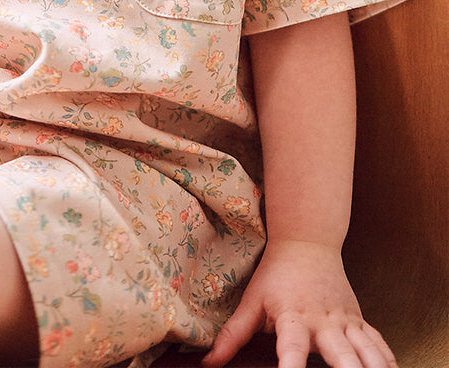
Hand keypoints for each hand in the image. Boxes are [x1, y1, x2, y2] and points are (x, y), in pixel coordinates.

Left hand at [202, 240, 396, 367]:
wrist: (307, 241)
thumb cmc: (275, 275)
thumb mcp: (251, 301)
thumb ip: (232, 336)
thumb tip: (207, 363)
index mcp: (293, 318)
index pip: (292, 348)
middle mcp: (323, 321)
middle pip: (341, 354)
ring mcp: (345, 320)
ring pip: (367, 351)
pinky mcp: (359, 319)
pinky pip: (379, 344)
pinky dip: (387, 360)